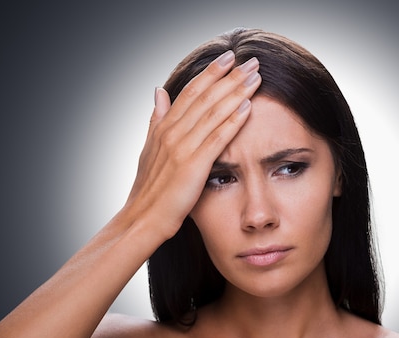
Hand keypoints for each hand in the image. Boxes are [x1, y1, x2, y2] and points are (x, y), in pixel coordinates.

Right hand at [124, 51, 260, 240]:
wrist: (142, 219)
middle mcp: (172, 132)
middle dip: (229, 76)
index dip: (210, 73)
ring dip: (236, 92)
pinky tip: (248, 106)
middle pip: (205, 97)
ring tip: (256, 76)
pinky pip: (216, 139)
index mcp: (164, 127)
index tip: (228, 57)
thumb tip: (158, 90)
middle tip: (251, 59)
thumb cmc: (149, 189)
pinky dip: (232, 121)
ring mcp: (182, 148)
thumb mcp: (149, 149)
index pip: (190, 92)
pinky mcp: (193, 166)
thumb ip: (157, 119)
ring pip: (213, 113)